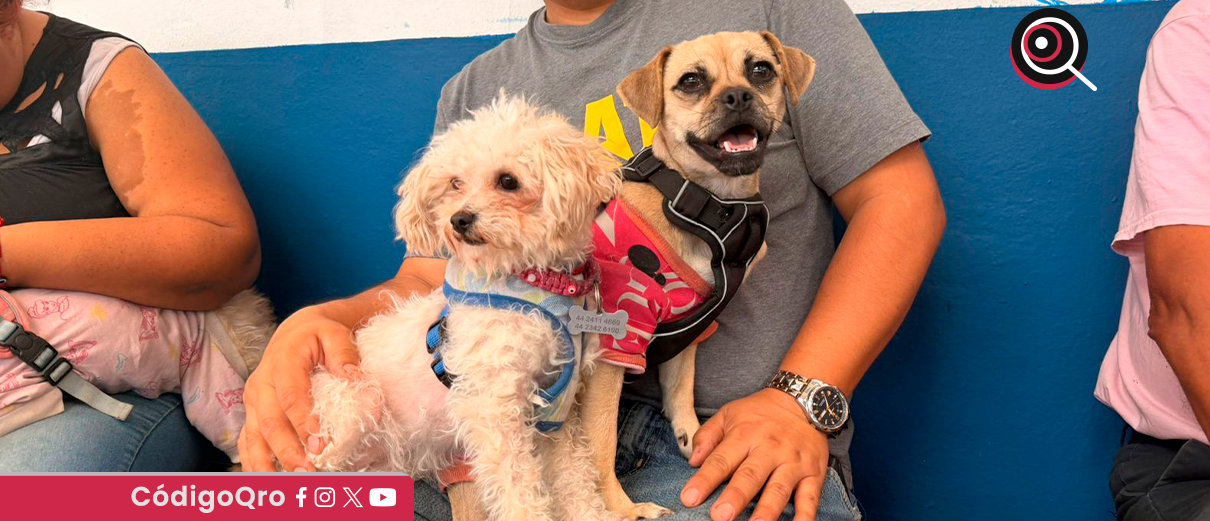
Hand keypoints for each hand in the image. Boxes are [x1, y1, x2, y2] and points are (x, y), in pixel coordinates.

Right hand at [238, 304, 361, 470]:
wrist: (295, 332)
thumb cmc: (318, 335)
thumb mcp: (334, 333)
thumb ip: (344, 353)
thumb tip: (352, 376)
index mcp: (282, 363)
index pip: (291, 397)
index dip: (303, 422)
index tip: (320, 444)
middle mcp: (261, 384)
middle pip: (270, 422)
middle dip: (288, 450)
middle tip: (308, 471)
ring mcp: (253, 401)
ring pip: (253, 436)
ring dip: (268, 463)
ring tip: (287, 484)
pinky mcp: (251, 413)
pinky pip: (247, 442)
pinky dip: (254, 463)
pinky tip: (267, 481)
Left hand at [681, 388, 829, 520]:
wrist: (804, 400)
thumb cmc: (760, 413)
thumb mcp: (729, 414)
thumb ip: (708, 436)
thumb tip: (693, 461)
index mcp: (744, 435)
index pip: (721, 460)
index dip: (704, 480)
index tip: (689, 498)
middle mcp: (769, 449)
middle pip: (750, 476)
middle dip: (735, 497)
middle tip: (720, 516)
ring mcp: (793, 462)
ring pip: (779, 489)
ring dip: (767, 511)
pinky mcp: (814, 473)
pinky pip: (811, 497)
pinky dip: (806, 515)